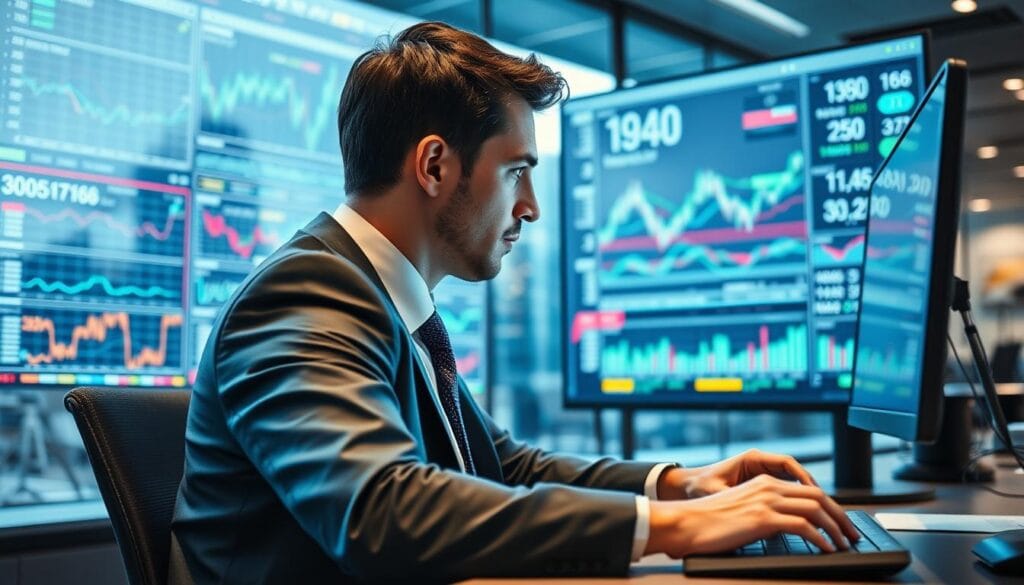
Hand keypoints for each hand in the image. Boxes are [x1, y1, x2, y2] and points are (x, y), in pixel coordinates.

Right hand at [645, 474, 859, 557]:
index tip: (842, 524)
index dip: (831, 507)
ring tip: (845, 545)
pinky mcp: (762, 517)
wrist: (685, 522)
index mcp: (764, 482)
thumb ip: (764, 514)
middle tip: (852, 535)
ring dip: (836, 528)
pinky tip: (826, 549)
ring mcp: (766, 500)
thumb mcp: (741, 511)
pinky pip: (803, 526)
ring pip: (816, 509)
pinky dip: (820, 538)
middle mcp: (768, 487)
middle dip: (841, 516)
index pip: (809, 490)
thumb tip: (787, 529)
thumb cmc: (708, 523)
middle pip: (819, 496)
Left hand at [657, 448, 818, 499]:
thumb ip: (734, 498)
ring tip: (820, 512)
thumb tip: (751, 509)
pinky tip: (803, 515)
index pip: (786, 463)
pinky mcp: (761, 485)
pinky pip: (784, 490)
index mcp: (751, 459)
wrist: (688, 486)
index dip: (803, 476)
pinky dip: (795, 500)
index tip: (814, 491)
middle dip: (811, 488)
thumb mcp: (715, 492)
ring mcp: (761, 474)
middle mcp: (760, 464)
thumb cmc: (699, 486)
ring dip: (806, 495)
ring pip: (792, 482)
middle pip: (795, 472)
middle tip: (825, 505)